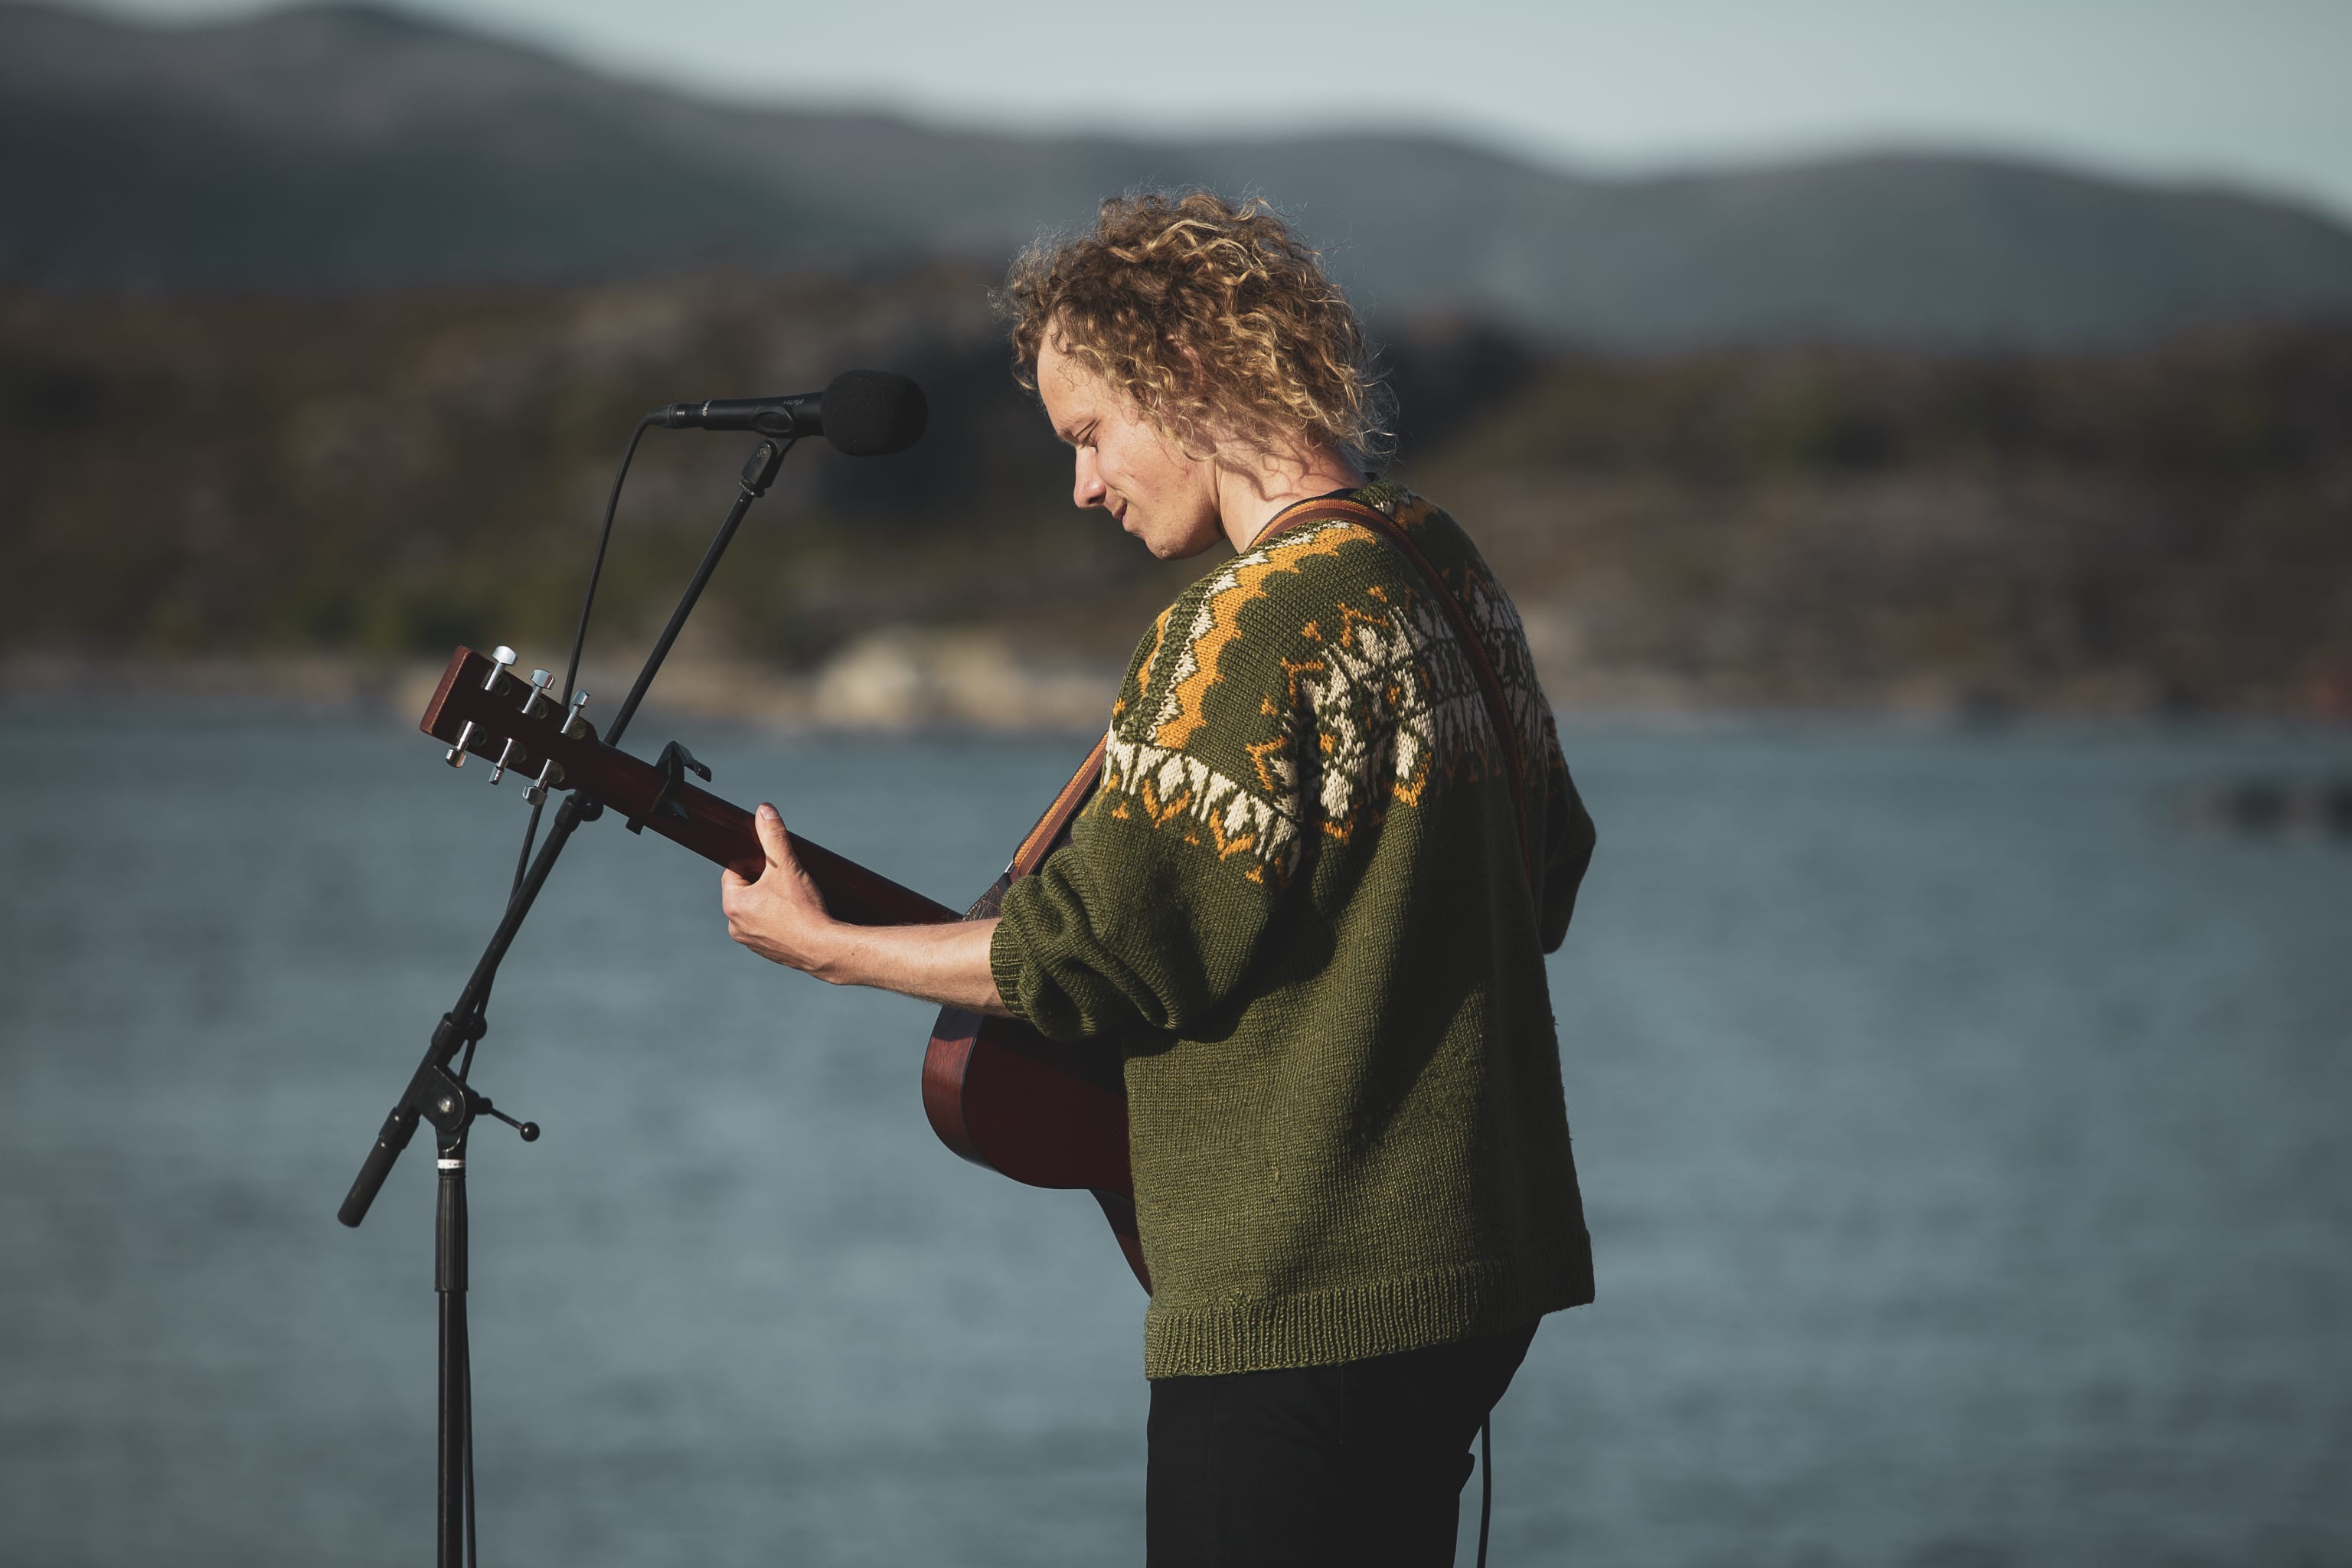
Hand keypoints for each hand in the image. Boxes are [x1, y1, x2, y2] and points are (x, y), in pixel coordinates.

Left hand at [720, 803, 842, 977]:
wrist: (825, 948)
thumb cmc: (804, 909)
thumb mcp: (787, 866)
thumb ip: (774, 836)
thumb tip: (764, 810)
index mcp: (733, 904)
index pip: (734, 872)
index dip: (755, 863)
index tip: (774, 864)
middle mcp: (736, 927)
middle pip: (747, 892)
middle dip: (765, 884)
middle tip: (788, 881)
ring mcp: (752, 943)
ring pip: (758, 912)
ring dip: (772, 904)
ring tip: (796, 900)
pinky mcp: (769, 953)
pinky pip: (770, 930)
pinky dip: (781, 923)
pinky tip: (799, 918)